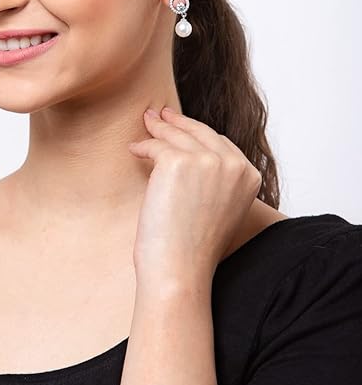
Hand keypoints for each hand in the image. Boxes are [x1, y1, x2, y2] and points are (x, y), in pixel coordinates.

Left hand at [129, 107, 262, 287]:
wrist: (179, 270)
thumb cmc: (195, 248)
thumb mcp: (219, 207)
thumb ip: (215, 179)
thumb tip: (190, 153)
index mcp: (249, 176)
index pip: (221, 144)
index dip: (198, 133)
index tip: (182, 125)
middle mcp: (233, 165)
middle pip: (201, 133)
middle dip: (178, 122)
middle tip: (160, 114)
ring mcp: (208, 161)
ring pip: (177, 135)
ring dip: (158, 129)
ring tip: (146, 124)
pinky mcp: (179, 161)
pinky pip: (157, 146)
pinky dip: (144, 146)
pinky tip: (135, 149)